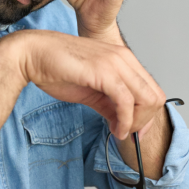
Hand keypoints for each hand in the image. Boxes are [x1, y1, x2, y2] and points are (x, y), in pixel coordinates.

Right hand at [5, 30, 165, 138]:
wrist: (32, 54)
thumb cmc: (56, 68)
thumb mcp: (90, 91)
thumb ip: (109, 104)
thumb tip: (122, 122)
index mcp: (123, 59)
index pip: (152, 90)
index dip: (148, 115)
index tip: (136, 131)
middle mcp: (124, 58)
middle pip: (155, 96)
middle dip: (145, 121)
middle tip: (127, 133)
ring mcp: (116, 63)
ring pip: (147, 99)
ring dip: (136, 123)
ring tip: (119, 132)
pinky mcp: (105, 71)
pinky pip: (126, 101)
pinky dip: (125, 121)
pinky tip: (115, 129)